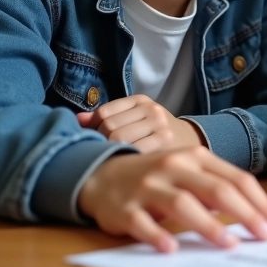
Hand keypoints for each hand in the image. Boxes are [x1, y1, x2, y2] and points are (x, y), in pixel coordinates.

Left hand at [77, 95, 203, 152]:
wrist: (189, 141)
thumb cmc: (153, 132)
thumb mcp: (133, 117)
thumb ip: (107, 116)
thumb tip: (77, 119)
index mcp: (140, 100)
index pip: (104, 113)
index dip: (93, 129)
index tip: (95, 141)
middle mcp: (151, 109)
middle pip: (110, 126)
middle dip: (100, 142)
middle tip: (101, 155)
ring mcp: (159, 125)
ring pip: (119, 139)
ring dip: (110, 152)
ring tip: (110, 161)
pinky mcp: (165, 142)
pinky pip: (133, 150)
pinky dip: (123, 158)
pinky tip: (122, 165)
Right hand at [77, 146, 266, 252]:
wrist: (101, 174)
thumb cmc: (157, 177)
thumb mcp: (189, 172)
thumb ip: (217, 187)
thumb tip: (257, 214)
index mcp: (196, 157)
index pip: (236, 179)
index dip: (259, 202)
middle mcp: (174, 168)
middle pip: (216, 190)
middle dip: (245, 214)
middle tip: (264, 236)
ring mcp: (148, 187)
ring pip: (183, 204)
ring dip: (209, 226)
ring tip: (229, 244)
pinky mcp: (124, 208)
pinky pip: (142, 223)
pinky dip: (157, 235)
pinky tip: (172, 248)